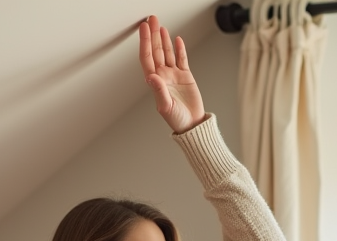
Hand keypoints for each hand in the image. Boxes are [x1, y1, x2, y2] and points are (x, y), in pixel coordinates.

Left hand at [138, 15, 207, 134]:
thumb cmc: (177, 119)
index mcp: (155, 82)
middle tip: (151, 20)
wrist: (192, 124)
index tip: (143, 29)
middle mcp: (163, 76)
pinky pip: (181, 59)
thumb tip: (151, 76)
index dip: (144, 42)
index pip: (147, 58)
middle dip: (152, 35)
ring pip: (167, 52)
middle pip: (156, 51)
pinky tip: (176, 39)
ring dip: (163, 39)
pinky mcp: (185, 76)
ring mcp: (174, 75)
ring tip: (160, 26)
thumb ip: (159, 90)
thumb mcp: (166, 106)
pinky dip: (179, 48)